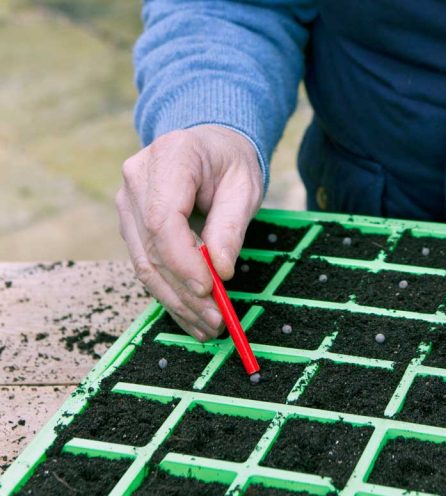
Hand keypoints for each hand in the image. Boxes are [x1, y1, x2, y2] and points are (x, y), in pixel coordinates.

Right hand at [116, 125, 262, 340]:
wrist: (209, 146)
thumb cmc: (230, 162)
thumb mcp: (245, 187)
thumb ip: (231, 226)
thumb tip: (221, 271)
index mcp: (170, 157)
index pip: (162, 219)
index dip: (183, 260)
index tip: (208, 290)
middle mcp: (137, 178)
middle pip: (152, 247)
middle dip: (184, 291)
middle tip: (216, 321)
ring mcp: (128, 201)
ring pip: (145, 263)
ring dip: (176, 300)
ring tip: (208, 326)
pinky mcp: (131, 223)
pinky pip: (147, 264)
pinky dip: (170, 292)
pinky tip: (192, 316)